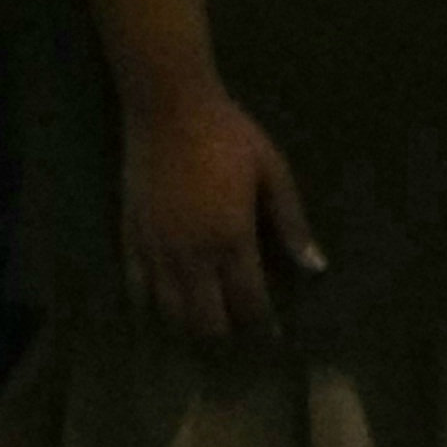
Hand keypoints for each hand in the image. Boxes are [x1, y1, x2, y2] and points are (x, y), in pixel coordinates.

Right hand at [117, 73, 321, 343]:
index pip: (249, 301)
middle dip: (226, 334)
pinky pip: (136, 289)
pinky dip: (149, 308)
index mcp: (232, 238)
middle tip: (238, 336)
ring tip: (204, 330)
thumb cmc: (227, 134)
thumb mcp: (272, 171)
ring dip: (189, 326)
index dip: (263, 326)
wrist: (169, 106)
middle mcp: (193, 255)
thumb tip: (315, 266)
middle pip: (207, 318)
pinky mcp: (131, 239)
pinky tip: (160, 315)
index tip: (273, 339)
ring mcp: (157, 250)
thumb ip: (292, 222)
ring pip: (170, 312)